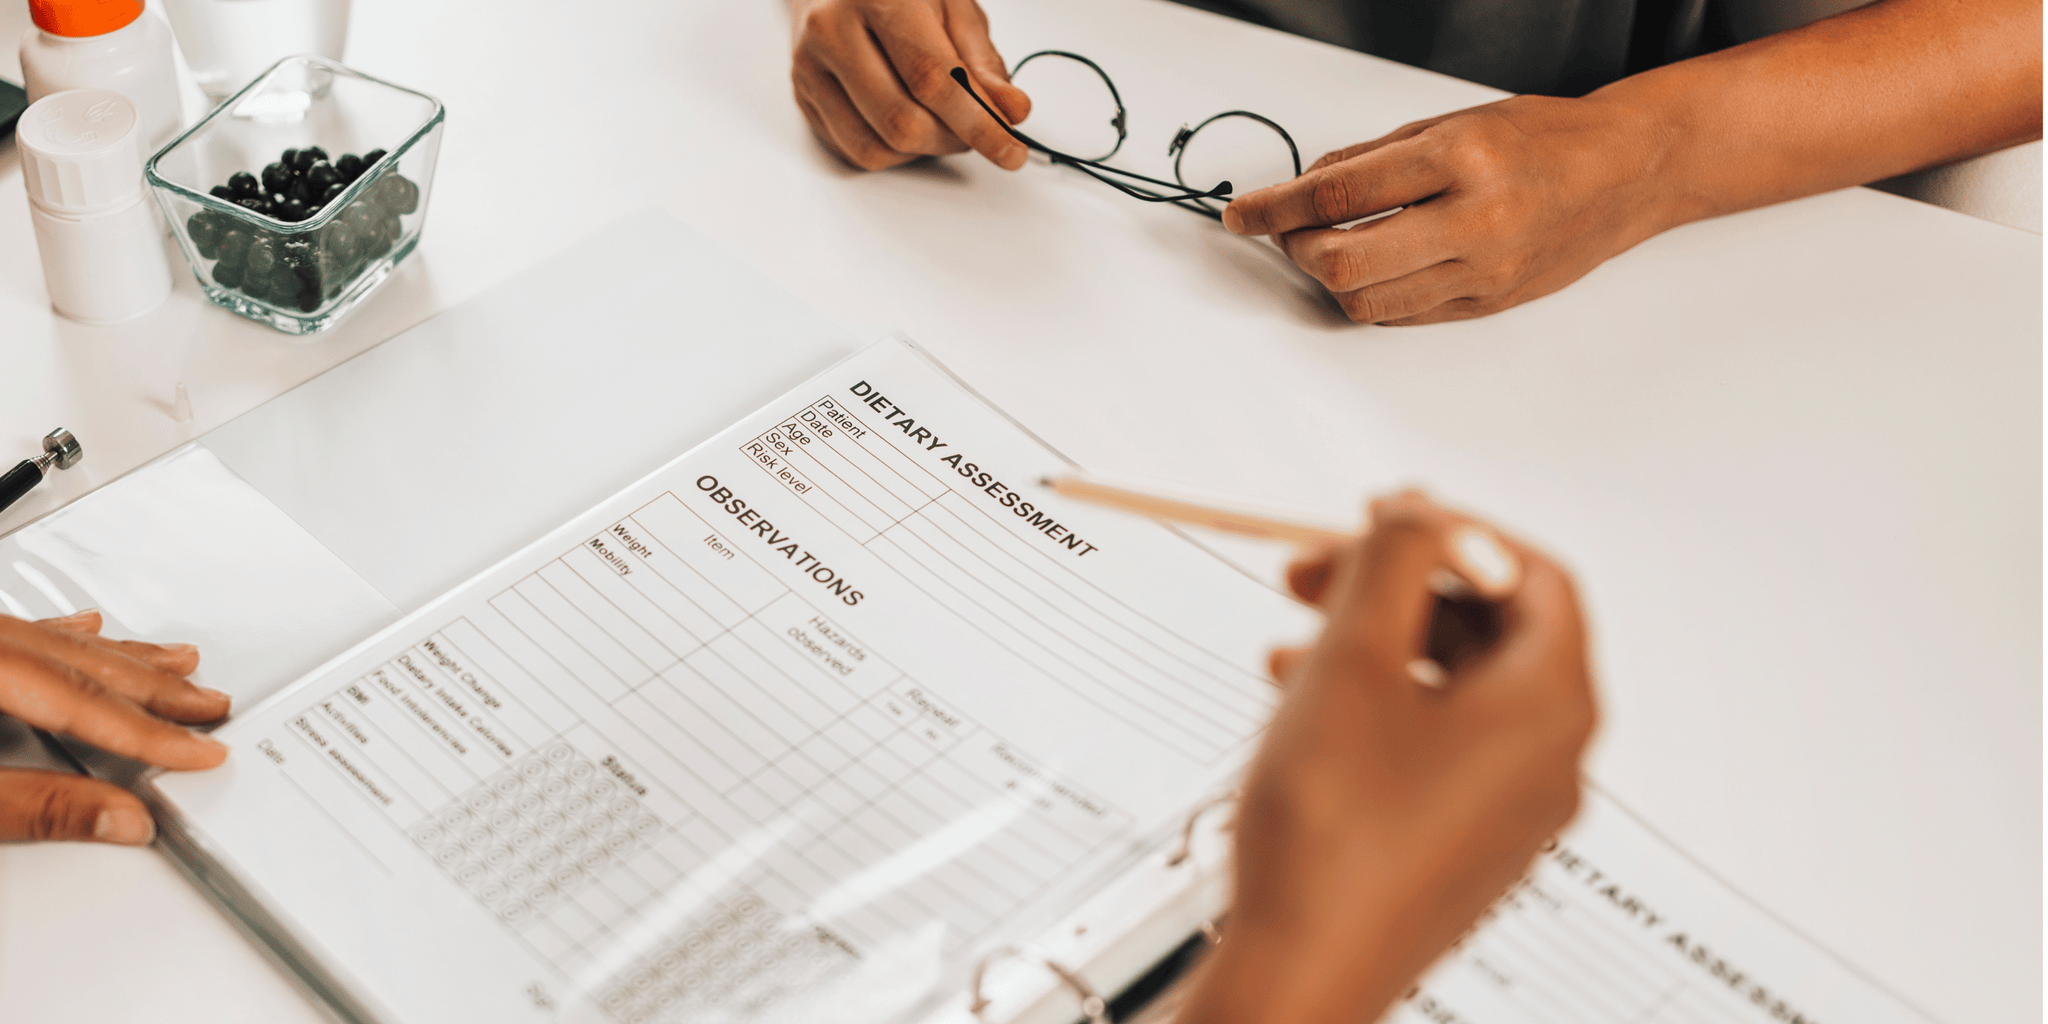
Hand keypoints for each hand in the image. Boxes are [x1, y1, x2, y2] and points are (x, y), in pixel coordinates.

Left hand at [0, 611, 228, 844]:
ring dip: (124, 658)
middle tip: (209, 704)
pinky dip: (66, 636)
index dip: (149, 732)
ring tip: (178, 662)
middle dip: (156, 690)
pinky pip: (27, 630)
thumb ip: (36, 807)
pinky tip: (88, 629)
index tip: (200, 750)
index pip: (84, 702)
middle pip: (84, 667)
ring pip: (62, 641)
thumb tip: (118, 819)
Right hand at [789, 0, 1031, 170]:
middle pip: (903, 121)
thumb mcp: (952, 4)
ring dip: (925, 150)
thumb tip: (1011, 110)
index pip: (933, 79)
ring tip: (941, 120)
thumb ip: (982, 60)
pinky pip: (857, 152)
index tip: (1010, 151)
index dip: (978, 123)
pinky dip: (895, 151)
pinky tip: (907, 118)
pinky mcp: (803, 98)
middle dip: (953, 140)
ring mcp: (809, 68)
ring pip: (878, 147)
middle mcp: (832, 30)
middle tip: (977, 129)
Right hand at [1181, 492, 1595, 1023]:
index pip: (1535, 576)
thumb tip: (1421, 510)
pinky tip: (1305, 706)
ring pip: (1455, 688)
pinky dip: (1378, 705)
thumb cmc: (1331, 838)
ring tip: (1293, 637)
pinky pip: (1436, 745)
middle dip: (1401, 585)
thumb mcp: (1352, 661)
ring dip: (1378, 643)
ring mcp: (1509, 810)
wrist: (1301, 972)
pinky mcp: (1463, 844)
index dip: (1454, 532)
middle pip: (1493, 629)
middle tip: (1320, 570)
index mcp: (1548, 708)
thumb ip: (1392, 562)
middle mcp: (1548, 761)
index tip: (1384, 519)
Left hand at [1222, 95, 1666, 323]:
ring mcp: (1483, 272)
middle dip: (1297, 251)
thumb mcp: (1451, 123)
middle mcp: (1474, 220)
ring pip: (1368, 303)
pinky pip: (1404, 317)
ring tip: (1331, 248)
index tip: (1243, 214)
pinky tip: (1374, 268)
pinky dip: (1372, 296)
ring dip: (1330, 279)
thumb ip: (1372, 159)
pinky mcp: (1488, 305)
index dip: (1276, 208)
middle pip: (1344, 262)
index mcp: (1460, 158)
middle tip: (1287, 233)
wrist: (1625, 173)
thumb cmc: (1541, 139)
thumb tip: (1301, 188)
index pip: (1338, 192)